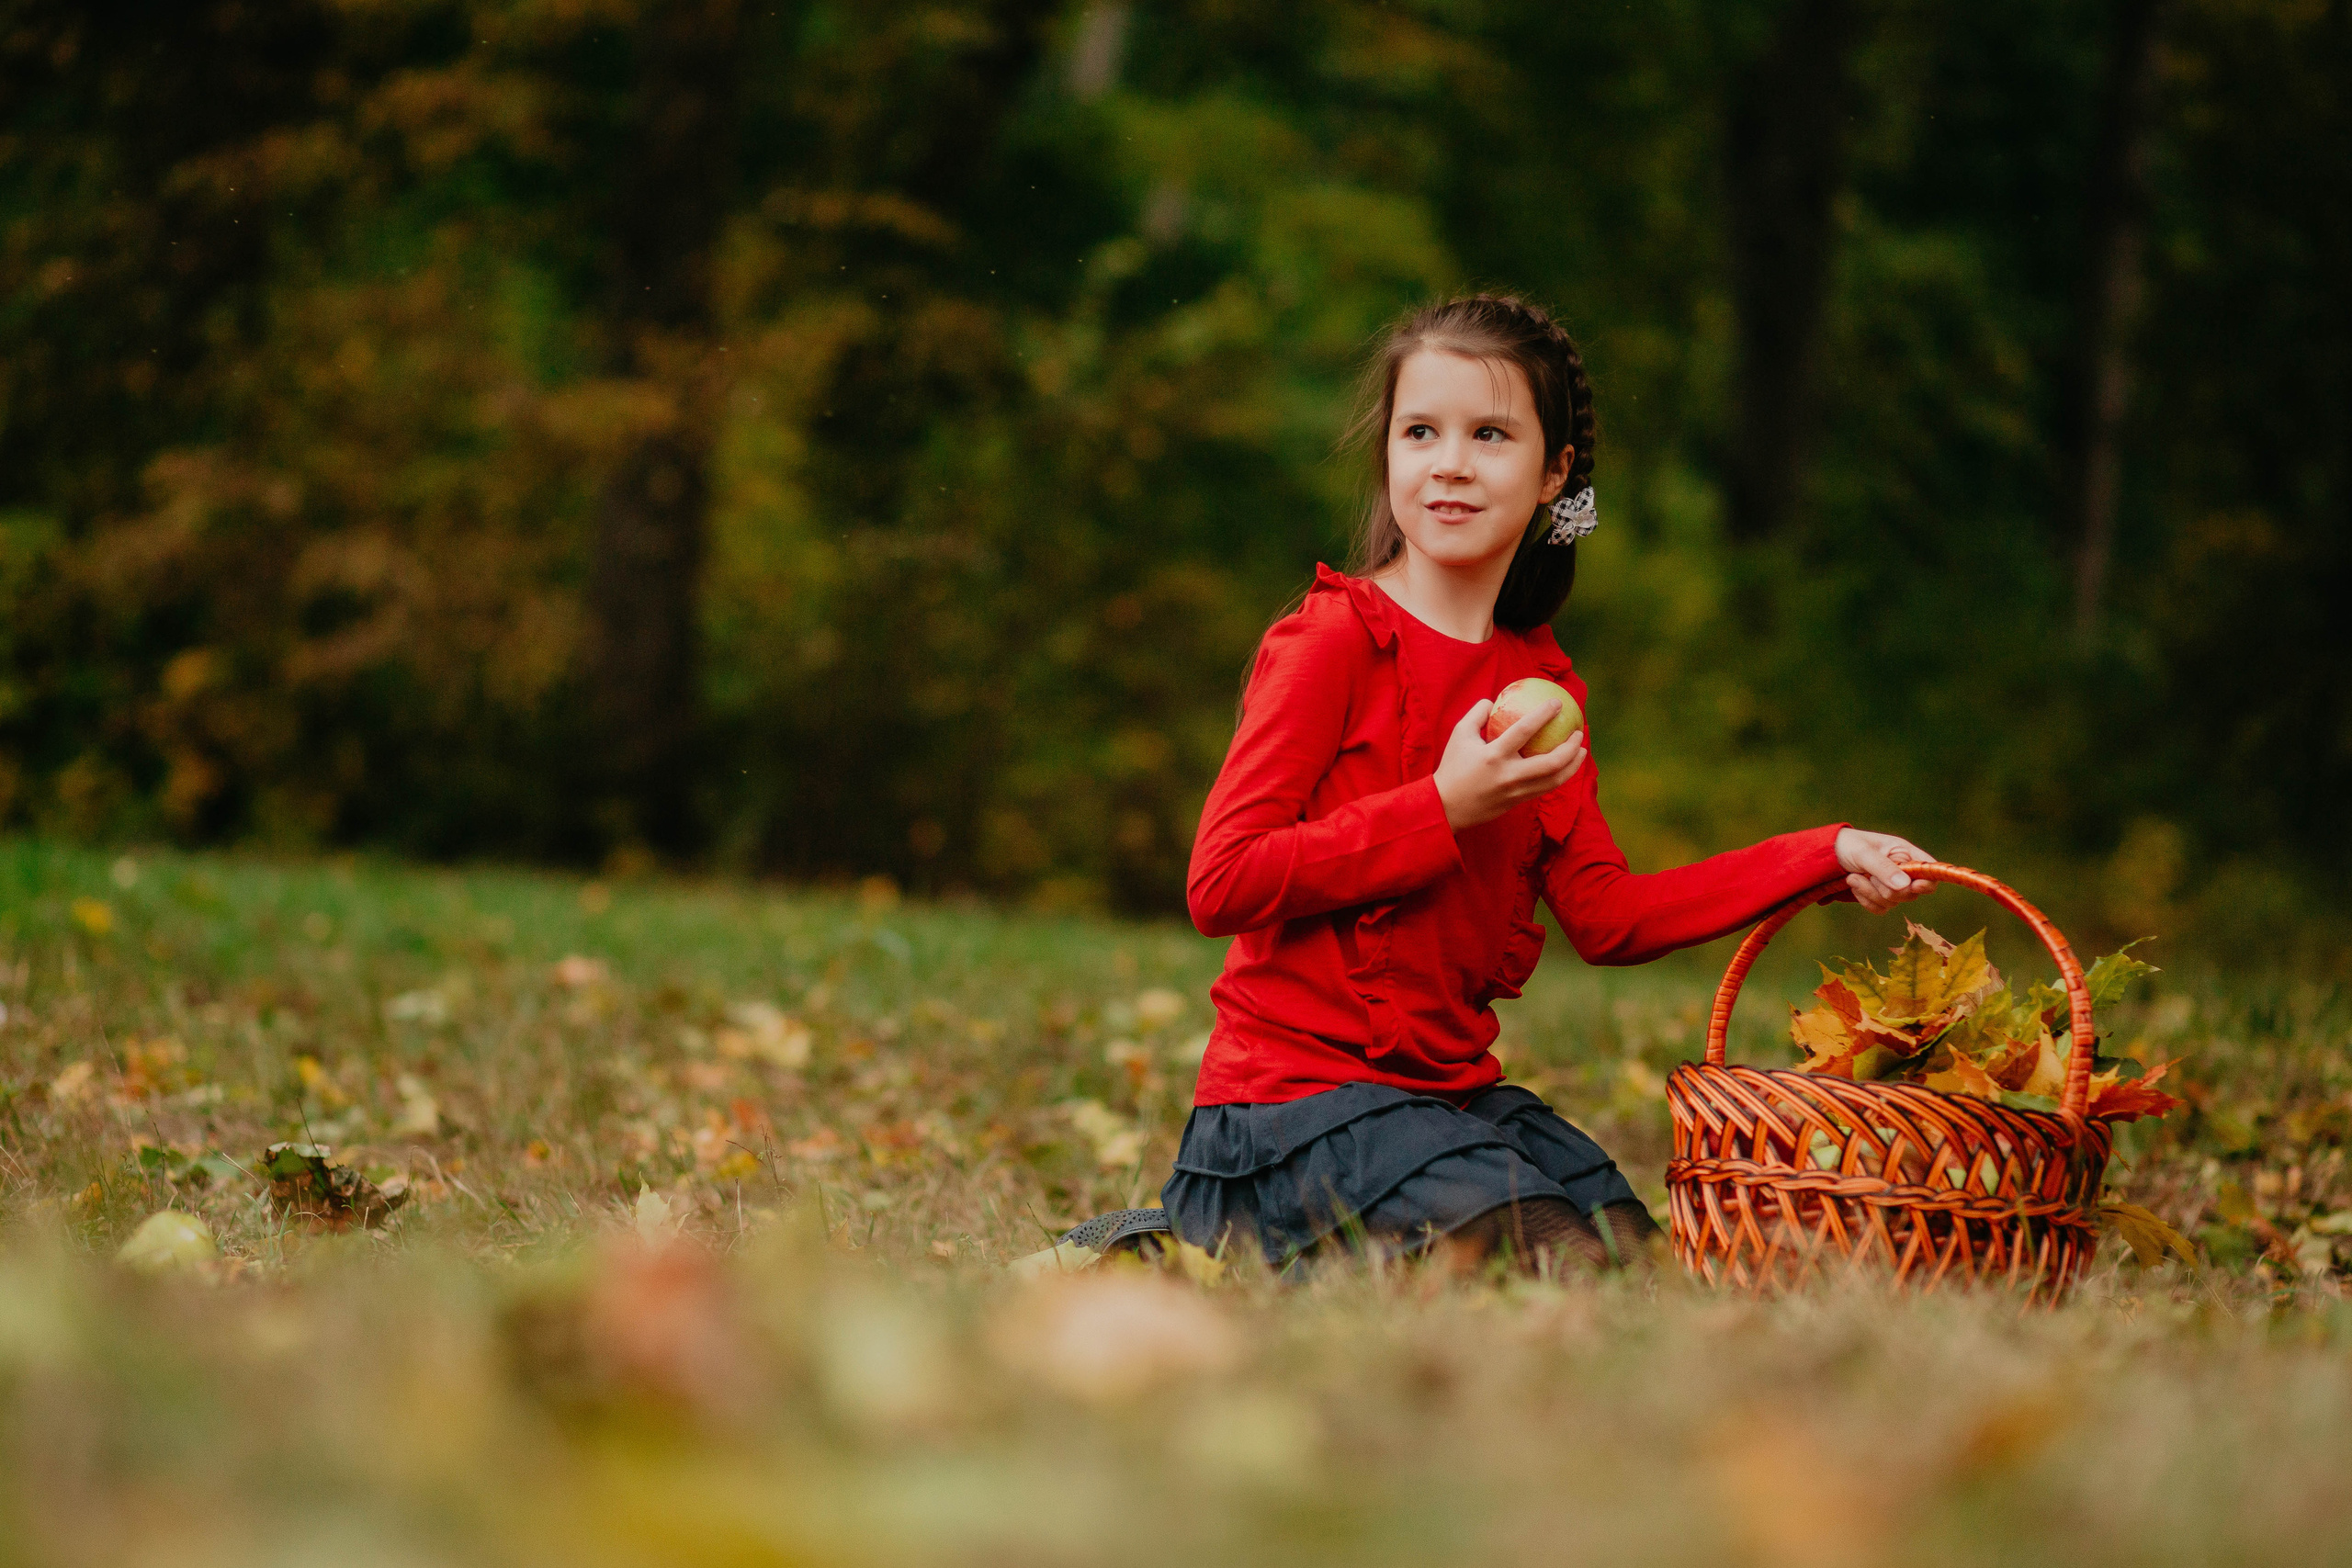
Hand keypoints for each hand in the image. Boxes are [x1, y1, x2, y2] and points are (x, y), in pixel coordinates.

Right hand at [1434, 699, 1586, 829]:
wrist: (1447, 807)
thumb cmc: (1453, 767)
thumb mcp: (1459, 735)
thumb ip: (1477, 714)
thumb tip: (1494, 701)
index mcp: (1493, 756)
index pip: (1524, 731)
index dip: (1543, 715)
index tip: (1557, 703)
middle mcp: (1509, 775)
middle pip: (1551, 763)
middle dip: (1570, 747)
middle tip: (1578, 732)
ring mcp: (1516, 791)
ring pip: (1554, 780)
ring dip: (1573, 765)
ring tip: (1581, 750)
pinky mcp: (1518, 801)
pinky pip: (1546, 788)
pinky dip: (1560, 776)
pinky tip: (1566, 765)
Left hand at [1835, 827, 1935, 913]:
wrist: (1824, 855)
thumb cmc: (1847, 845)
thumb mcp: (1864, 853)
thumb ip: (1884, 868)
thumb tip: (1906, 886)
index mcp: (1904, 853)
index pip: (1929, 870)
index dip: (1928, 880)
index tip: (1915, 886)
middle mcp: (1902, 870)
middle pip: (1911, 893)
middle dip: (1886, 888)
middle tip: (1865, 874)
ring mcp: (1891, 885)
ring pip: (1893, 902)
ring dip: (1870, 892)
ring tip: (1853, 877)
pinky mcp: (1878, 896)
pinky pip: (1880, 909)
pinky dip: (1866, 900)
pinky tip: (1854, 886)